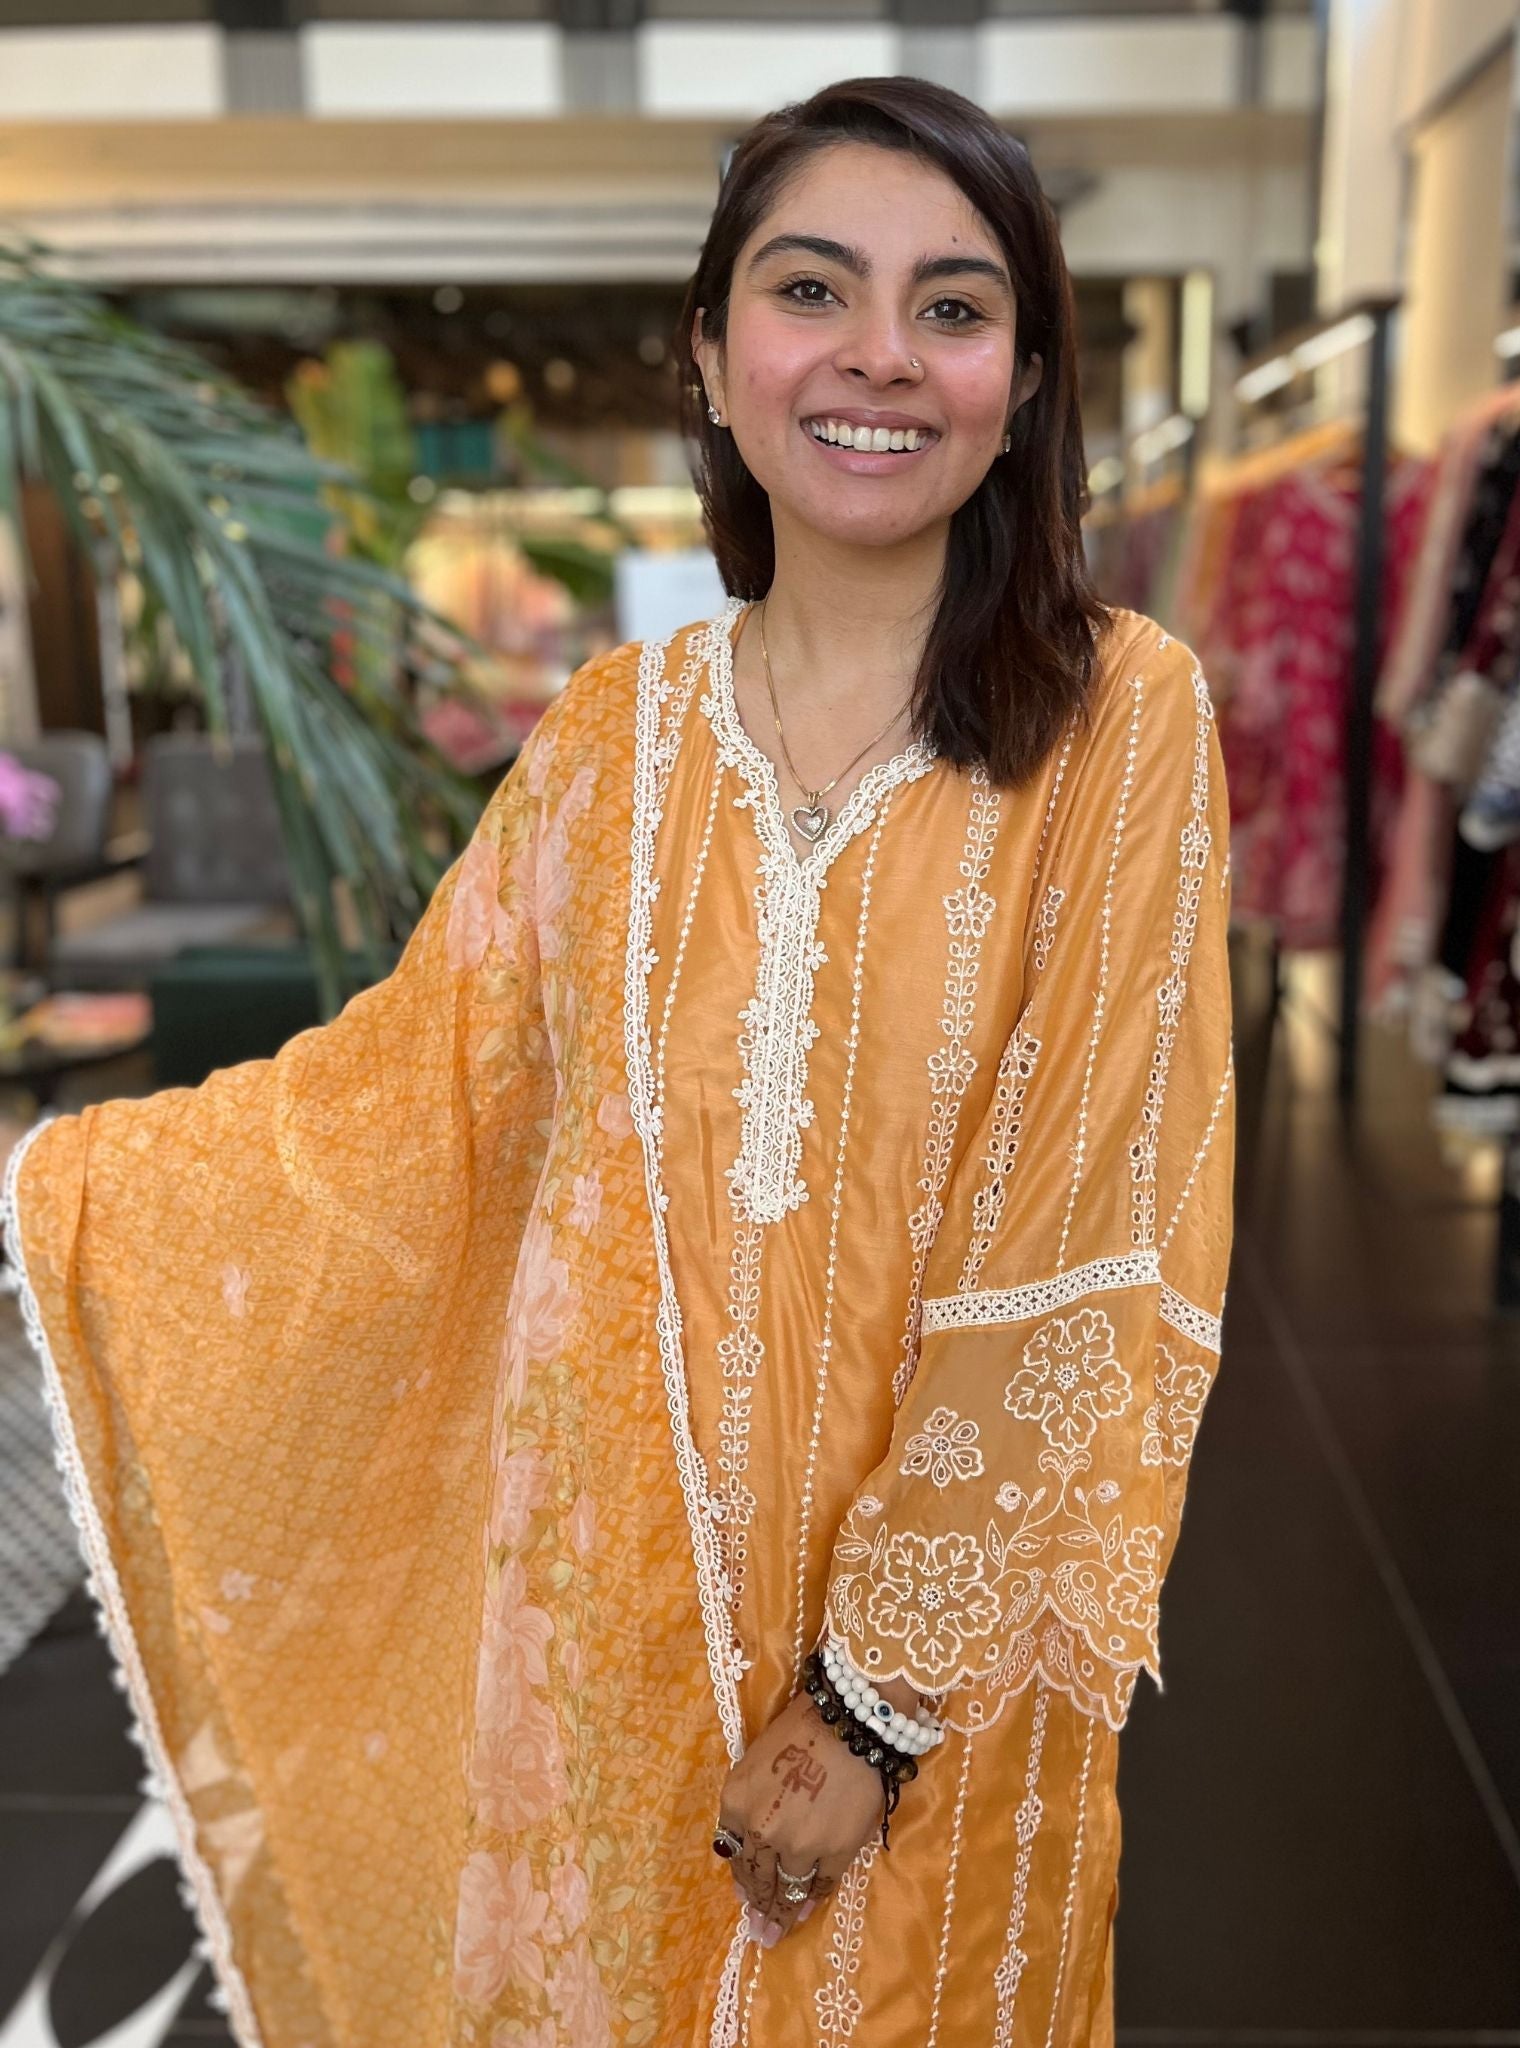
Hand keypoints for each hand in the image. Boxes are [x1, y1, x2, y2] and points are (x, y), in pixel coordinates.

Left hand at [715, 1671, 921, 1947]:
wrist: (847, 1722)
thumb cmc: (799, 1731)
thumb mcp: (755, 1764)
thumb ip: (747, 1806)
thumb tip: (744, 1846)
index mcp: (736, 1803)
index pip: (733, 1852)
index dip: (740, 1876)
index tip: (742, 1896)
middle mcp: (760, 1830)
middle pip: (756, 1877)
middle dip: (756, 1905)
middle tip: (757, 1930)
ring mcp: (797, 1845)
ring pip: (785, 1888)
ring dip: (779, 1914)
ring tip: (774, 1934)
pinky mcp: (833, 1851)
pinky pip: (818, 1885)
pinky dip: (810, 1902)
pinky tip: (803, 1914)